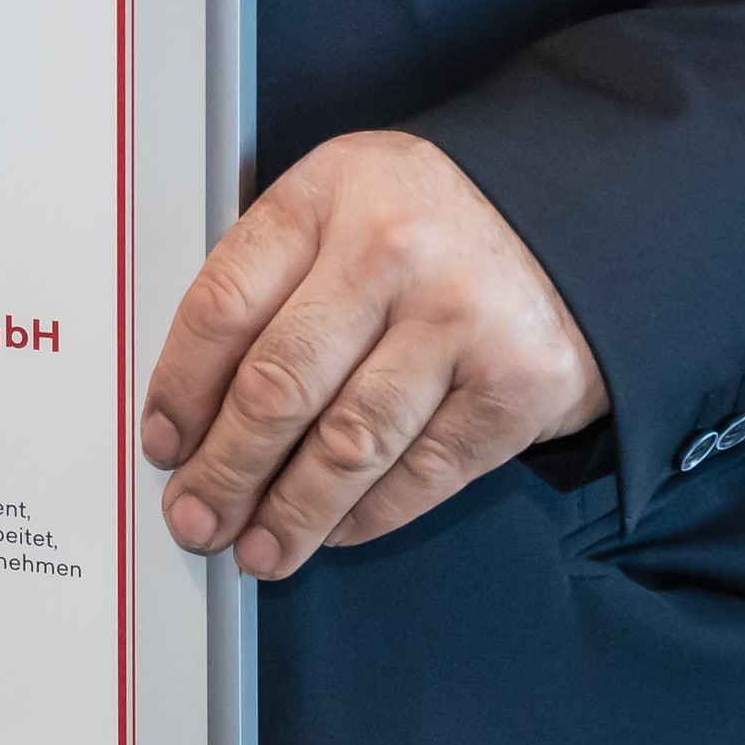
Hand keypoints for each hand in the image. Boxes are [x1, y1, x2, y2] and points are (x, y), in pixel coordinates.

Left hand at [143, 128, 605, 577]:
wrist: (581, 215)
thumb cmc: (431, 218)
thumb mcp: (340, 202)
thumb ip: (273, 274)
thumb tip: (192, 397)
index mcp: (325, 195)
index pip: (223, 306)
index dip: (180, 389)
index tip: (162, 442)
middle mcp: (391, 253)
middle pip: (279, 386)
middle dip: (226, 469)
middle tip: (195, 516)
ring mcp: (462, 321)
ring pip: (351, 442)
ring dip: (293, 511)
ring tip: (259, 548)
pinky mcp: (519, 386)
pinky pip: (425, 470)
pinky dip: (371, 514)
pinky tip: (334, 530)